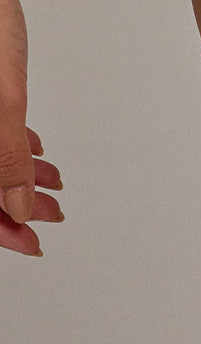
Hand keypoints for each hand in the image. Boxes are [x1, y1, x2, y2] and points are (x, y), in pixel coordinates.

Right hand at [0, 0, 63, 254]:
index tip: (34, 244)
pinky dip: (9, 141)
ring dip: (15, 173)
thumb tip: (17, 210)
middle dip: (12, 202)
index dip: (2, 230)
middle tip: (50, 216)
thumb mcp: (2, 99)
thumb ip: (5, 160)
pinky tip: (34, 147)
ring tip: (52, 183)